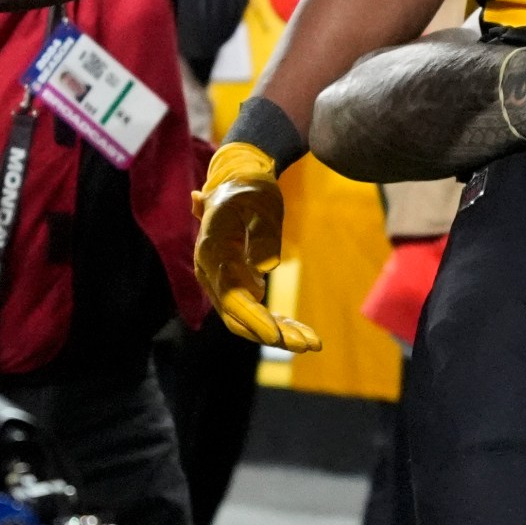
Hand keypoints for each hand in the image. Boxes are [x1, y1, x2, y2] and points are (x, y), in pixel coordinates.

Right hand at [192, 143, 322, 350]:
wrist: (240, 180)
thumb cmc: (249, 190)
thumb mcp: (258, 204)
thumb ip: (261, 235)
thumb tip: (266, 268)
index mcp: (212, 254)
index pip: (231, 297)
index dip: (253, 319)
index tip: (276, 337)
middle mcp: (212, 274)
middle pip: (238, 316)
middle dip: (272, 333)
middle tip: (307, 344)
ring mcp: (223, 282)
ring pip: (248, 320)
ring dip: (280, 333)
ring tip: (313, 342)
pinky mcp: (238, 285)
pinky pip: (256, 312)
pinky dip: (279, 323)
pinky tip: (304, 333)